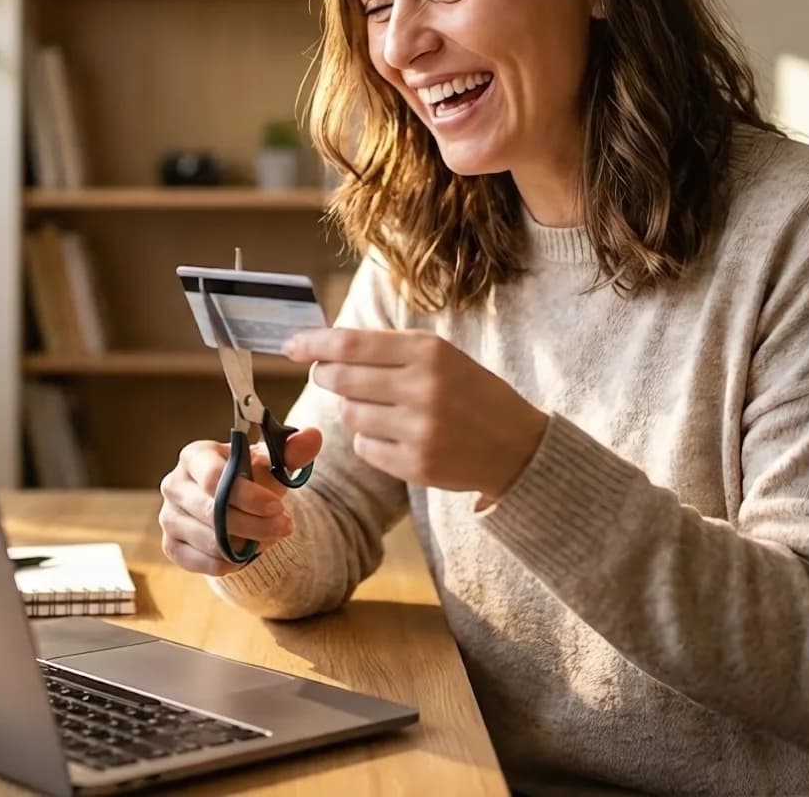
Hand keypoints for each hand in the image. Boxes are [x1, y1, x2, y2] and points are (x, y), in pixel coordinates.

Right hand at [158, 428, 322, 575]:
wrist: (234, 506)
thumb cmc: (251, 478)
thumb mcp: (272, 463)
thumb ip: (293, 451)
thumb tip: (314, 437)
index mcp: (195, 456)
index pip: (213, 477)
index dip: (248, 496)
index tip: (278, 506)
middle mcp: (174, 484)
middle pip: (212, 512)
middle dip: (255, 524)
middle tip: (285, 526)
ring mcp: (169, 517)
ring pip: (210, 541)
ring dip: (247, 545)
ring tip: (271, 538)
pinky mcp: (171, 546)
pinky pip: (202, 563)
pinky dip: (230, 563)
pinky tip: (247, 554)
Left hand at [284, 328, 546, 499]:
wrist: (518, 446)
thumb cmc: (472, 393)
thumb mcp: (441, 356)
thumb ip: (389, 349)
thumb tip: (326, 346)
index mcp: (428, 352)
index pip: (350, 344)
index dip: (313, 343)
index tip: (291, 345)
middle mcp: (422, 388)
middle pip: (341, 378)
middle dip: (326, 375)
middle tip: (331, 375)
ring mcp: (419, 430)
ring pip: (349, 415)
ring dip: (354, 410)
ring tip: (382, 408)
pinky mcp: (416, 465)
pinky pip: (364, 447)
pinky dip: (369, 440)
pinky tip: (396, 435)